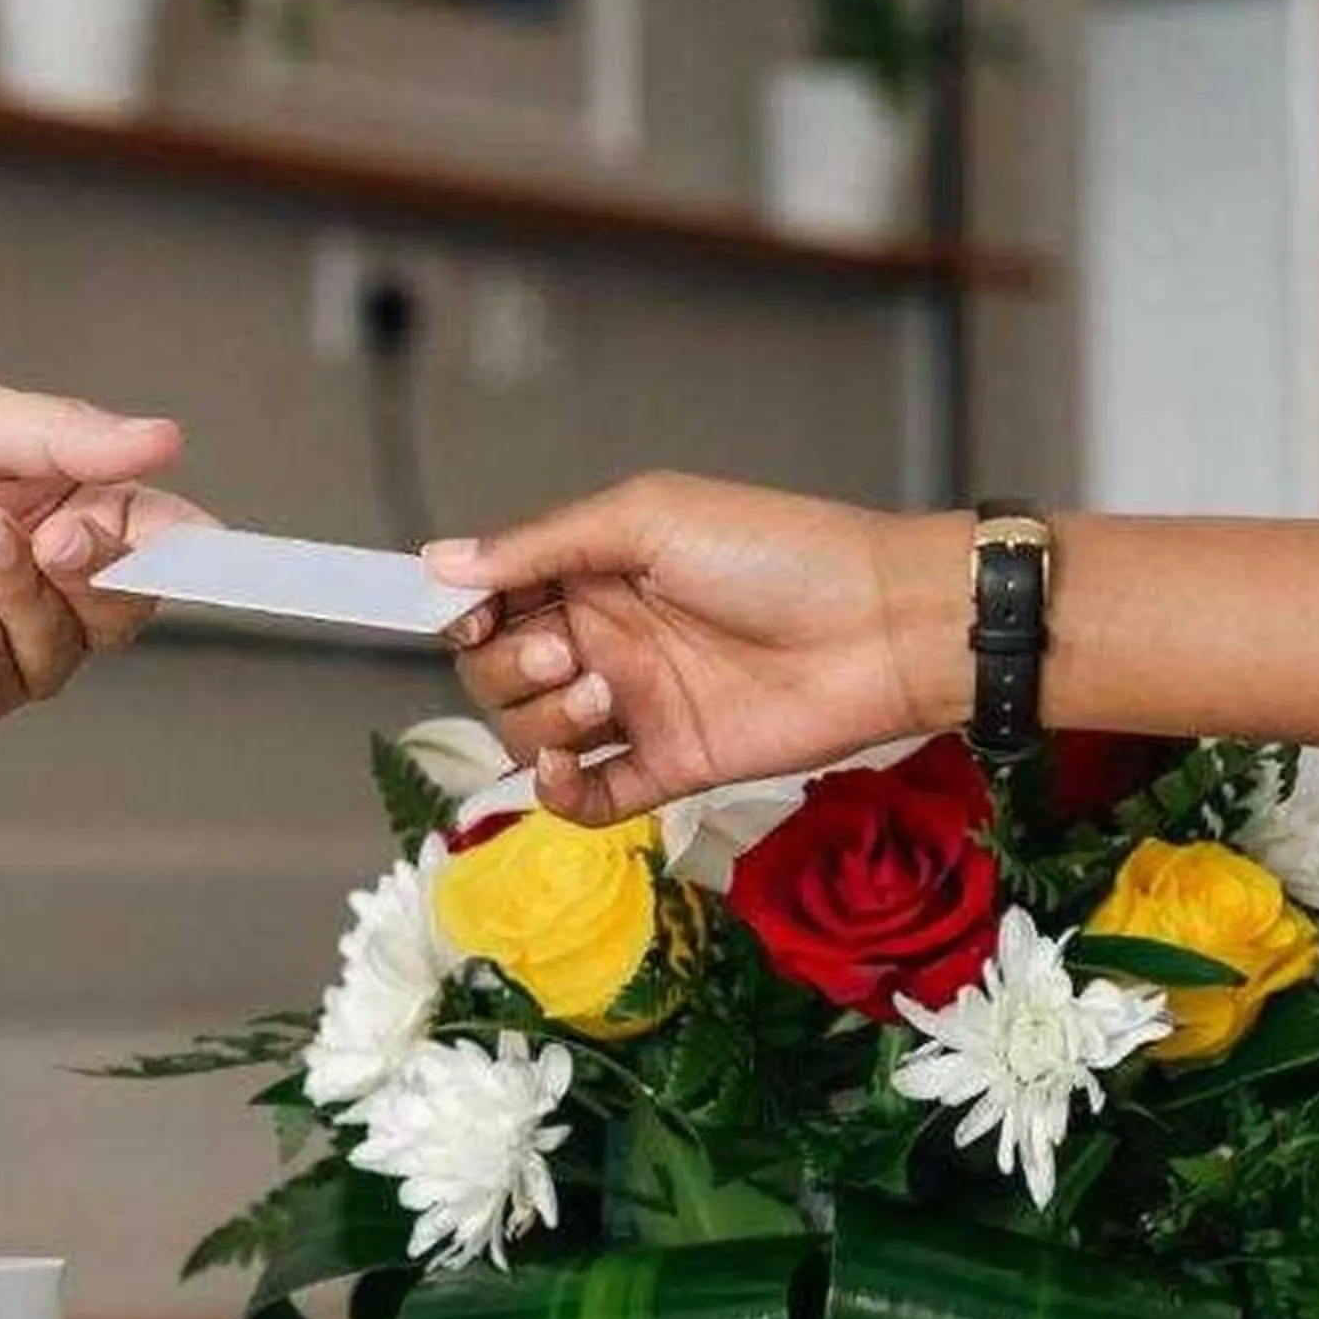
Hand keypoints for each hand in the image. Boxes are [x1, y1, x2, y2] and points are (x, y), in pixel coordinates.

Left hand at [0, 381, 209, 730]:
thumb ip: (70, 436)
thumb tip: (168, 439)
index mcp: (72, 512)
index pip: (160, 543)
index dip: (191, 548)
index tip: (209, 543)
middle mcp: (49, 587)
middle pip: (129, 606)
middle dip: (99, 565)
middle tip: (55, 524)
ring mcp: (5, 647)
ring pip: (65, 643)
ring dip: (17, 580)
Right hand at [424, 475, 970, 824]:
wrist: (880, 628)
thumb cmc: (776, 553)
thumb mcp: (646, 519)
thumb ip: (541, 545)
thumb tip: (438, 563)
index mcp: (593, 572)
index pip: (494, 603)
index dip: (467, 615)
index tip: (471, 618)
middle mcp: (604, 639)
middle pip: (497, 672)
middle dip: (507, 668)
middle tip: (564, 653)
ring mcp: (634, 707)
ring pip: (531, 735)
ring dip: (542, 721)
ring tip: (604, 693)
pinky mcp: (668, 766)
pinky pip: (586, 799)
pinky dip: (558, 795)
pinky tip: (569, 770)